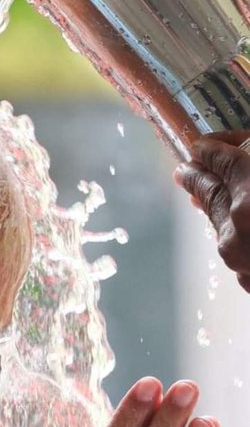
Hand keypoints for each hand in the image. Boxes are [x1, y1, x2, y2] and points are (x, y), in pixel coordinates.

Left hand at [174, 131, 249, 292]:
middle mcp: (242, 227)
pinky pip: (236, 249)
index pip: (225, 162)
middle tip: (184, 168)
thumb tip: (237, 151)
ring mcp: (243, 259)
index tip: (201, 145)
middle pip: (212, 194)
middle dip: (197, 177)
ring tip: (200, 194)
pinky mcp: (247, 281)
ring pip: (221, 224)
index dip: (213, 150)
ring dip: (211, 206)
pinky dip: (234, 234)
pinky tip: (233, 229)